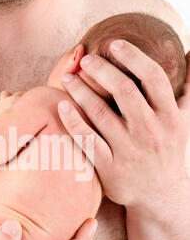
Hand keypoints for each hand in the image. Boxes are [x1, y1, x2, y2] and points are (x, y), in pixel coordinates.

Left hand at [58, 42, 189, 207]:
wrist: (159, 195)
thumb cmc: (168, 151)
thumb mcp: (185, 120)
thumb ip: (188, 88)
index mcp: (169, 116)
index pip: (152, 77)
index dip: (133, 56)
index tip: (114, 44)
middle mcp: (150, 131)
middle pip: (123, 90)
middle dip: (101, 70)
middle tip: (86, 60)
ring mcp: (129, 150)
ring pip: (100, 112)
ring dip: (81, 91)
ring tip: (68, 77)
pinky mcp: (110, 167)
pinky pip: (87, 140)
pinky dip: (73, 122)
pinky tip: (62, 106)